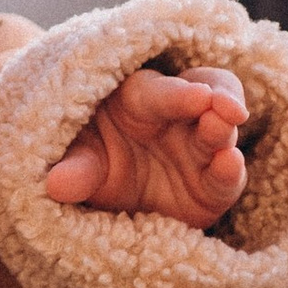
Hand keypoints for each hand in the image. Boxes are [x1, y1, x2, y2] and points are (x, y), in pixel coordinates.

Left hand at [43, 67, 248, 226]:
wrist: (105, 195)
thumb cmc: (92, 158)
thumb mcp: (79, 159)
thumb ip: (74, 167)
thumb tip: (56, 184)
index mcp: (142, 98)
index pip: (164, 92)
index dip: (180, 95)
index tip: (198, 97)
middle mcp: (178, 118)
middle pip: (208, 99)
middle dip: (219, 102)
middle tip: (225, 110)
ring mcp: (198, 149)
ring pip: (222, 134)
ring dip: (225, 135)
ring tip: (226, 145)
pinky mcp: (211, 185)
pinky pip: (226, 177)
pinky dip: (230, 172)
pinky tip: (230, 165)